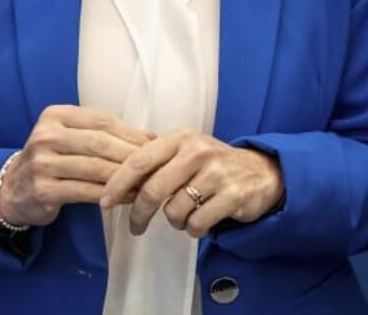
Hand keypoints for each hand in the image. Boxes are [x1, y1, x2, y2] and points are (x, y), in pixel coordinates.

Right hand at [0, 105, 153, 227]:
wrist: (13, 189)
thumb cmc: (52, 159)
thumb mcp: (73, 137)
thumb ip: (106, 133)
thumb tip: (151, 136)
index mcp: (56, 116)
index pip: (102, 120)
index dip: (131, 132)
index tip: (152, 144)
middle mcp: (46, 136)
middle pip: (100, 143)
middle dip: (130, 155)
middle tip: (152, 165)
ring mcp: (42, 164)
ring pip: (95, 168)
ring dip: (124, 177)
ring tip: (144, 183)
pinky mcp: (43, 190)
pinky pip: (86, 191)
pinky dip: (110, 194)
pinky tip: (126, 197)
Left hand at [99, 129, 283, 238]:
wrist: (262, 173)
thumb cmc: (213, 165)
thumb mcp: (186, 152)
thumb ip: (156, 161)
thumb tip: (112, 180)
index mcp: (182, 138)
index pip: (140, 160)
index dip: (117, 183)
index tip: (104, 202)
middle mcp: (199, 152)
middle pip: (153, 190)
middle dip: (139, 214)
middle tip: (136, 227)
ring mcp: (217, 173)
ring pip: (174, 211)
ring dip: (175, 221)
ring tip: (186, 214)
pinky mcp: (232, 196)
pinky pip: (196, 224)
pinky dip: (194, 229)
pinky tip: (202, 220)